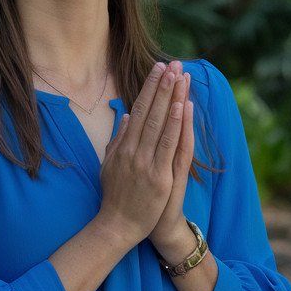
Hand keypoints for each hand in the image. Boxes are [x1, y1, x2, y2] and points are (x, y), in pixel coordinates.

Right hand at [96, 61, 189, 245]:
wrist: (118, 227)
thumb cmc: (115, 196)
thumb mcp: (109, 164)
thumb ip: (118, 140)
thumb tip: (125, 115)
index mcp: (123, 147)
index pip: (138, 109)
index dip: (149, 88)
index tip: (158, 69)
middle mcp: (133, 151)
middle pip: (150, 112)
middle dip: (161, 85)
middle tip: (171, 63)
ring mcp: (147, 163)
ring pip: (161, 123)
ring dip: (171, 97)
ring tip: (178, 76)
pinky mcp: (160, 177)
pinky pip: (170, 146)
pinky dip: (176, 125)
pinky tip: (181, 106)